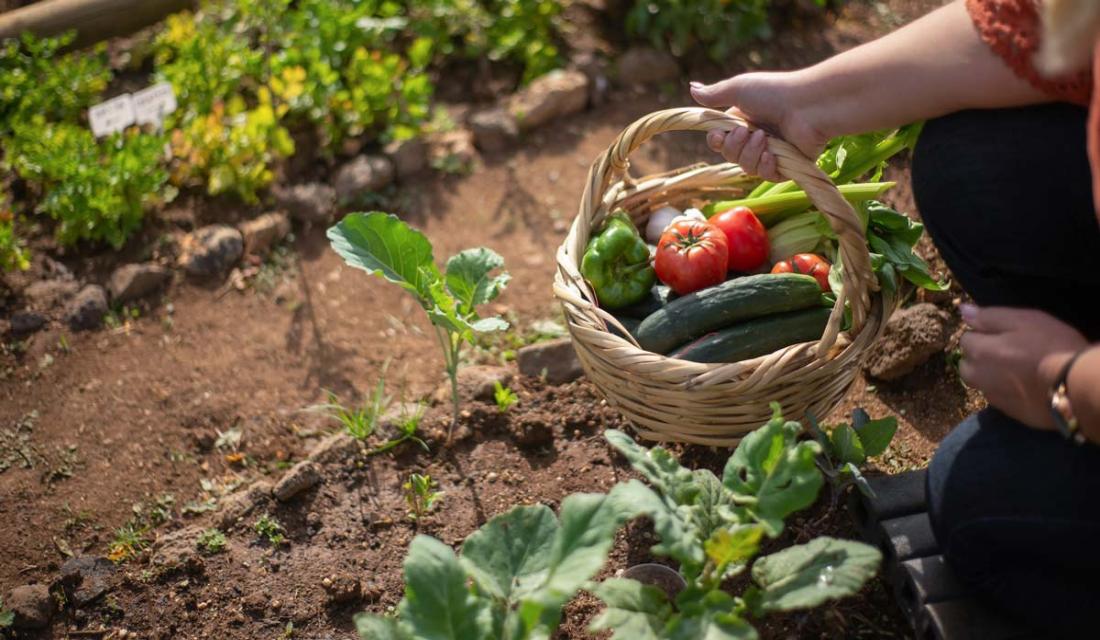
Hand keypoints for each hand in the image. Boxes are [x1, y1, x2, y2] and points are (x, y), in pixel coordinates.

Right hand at [690, 72, 828, 180]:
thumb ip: (714, 94)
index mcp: (743, 121)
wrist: (808, 105)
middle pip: (730, 156)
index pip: (719, 140)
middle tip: (746, 132)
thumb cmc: (774, 92)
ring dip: (750, 154)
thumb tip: (691, 88)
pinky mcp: (786, 166)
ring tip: (765, 138)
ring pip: (746, 167)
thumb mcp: (739, 89)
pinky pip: (766, 176)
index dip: (716, 141)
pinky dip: (765, 167)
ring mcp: (771, 152)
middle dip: (734, 147)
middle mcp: (756, 137)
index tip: (718, 135)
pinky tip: (772, 156)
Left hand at [959, 304, 1087, 428]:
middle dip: (978, 357)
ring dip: (988, 375)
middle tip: (1006, 352)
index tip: (1002, 334)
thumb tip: (963, 310)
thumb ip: (989, 317)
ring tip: (1014, 369)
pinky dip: (1004, 390)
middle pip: (967, 364)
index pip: (965, 339)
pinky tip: (1023, 385)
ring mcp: (993, 397)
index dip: (982, 334)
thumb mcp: (1023, 320)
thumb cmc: (1051, 346)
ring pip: (980, 383)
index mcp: (979, 351)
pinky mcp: (1009, 412)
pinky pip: (997, 397)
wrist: (1075, 386)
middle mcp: (978, 376)